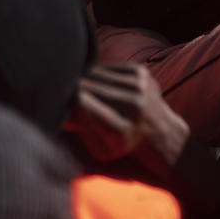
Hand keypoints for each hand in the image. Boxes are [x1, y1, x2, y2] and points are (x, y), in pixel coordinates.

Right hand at [74, 63, 188, 165]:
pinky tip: (104, 86)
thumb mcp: (99, 151)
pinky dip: (100, 75)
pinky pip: (107, 66)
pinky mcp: (141, 71)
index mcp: (120, 127)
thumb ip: (78, 136)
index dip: (67, 99)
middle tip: (70, 98)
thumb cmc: (124, 144)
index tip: (63, 103)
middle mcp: (132, 103)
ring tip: (88, 93)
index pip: (82, 101)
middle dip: (74, 89)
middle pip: (86, 83)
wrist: (161, 131)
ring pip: (95, 72)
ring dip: (86, 81)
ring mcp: (139, 84)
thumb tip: (57, 114)